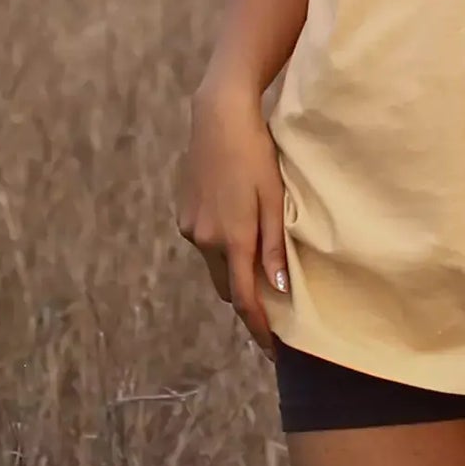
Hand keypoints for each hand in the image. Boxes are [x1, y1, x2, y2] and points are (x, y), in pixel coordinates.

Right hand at [175, 76, 289, 355]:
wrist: (218, 117)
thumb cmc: (256, 154)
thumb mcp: (274, 198)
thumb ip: (274, 246)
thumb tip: (280, 289)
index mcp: (232, 239)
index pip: (246, 300)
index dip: (259, 328)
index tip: (272, 348)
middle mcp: (205, 240)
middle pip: (228, 287)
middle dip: (247, 300)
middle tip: (271, 303)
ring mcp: (190, 227)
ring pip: (214, 265)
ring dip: (233, 269)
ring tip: (257, 258)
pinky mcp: (184, 213)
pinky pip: (204, 242)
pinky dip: (220, 245)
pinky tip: (236, 223)